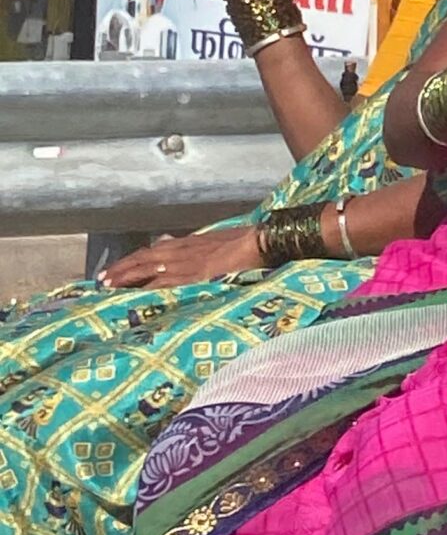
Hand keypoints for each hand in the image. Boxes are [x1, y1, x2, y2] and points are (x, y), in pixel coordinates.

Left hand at [104, 225, 264, 290]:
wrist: (257, 242)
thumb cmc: (239, 241)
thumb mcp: (210, 239)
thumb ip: (188, 243)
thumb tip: (167, 240)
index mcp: (184, 243)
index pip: (149, 251)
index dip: (129, 260)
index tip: (113, 269)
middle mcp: (179, 251)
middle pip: (141, 259)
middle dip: (120, 269)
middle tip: (101, 280)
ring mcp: (185, 264)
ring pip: (147, 269)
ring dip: (126, 277)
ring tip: (108, 286)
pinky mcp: (193, 276)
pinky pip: (164, 283)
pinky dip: (147, 288)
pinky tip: (135, 295)